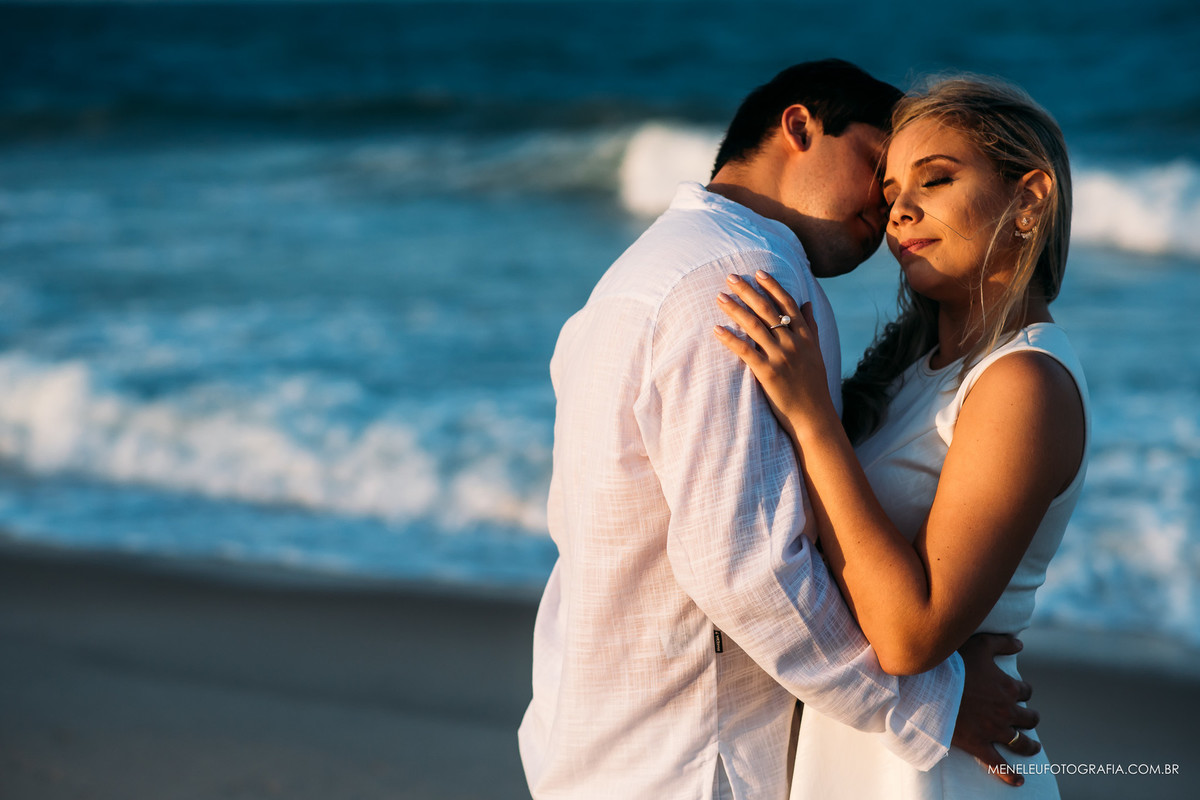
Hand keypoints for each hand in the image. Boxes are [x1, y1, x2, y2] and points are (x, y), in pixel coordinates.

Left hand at [713, 270, 834, 439]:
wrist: (814, 416)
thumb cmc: (813, 385)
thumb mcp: (816, 352)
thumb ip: (810, 326)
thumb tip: (808, 303)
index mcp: (804, 336)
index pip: (787, 304)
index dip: (772, 286)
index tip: (758, 272)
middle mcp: (793, 343)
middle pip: (768, 310)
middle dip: (748, 291)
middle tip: (730, 277)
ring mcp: (781, 357)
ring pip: (755, 327)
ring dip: (735, 309)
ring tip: (719, 297)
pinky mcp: (769, 374)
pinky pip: (746, 352)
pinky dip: (731, 339)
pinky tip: (717, 329)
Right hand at [952, 633, 1041, 786]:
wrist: (929, 687)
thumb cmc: (953, 663)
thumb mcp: (979, 644)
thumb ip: (1002, 642)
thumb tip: (1020, 643)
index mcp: (1008, 687)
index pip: (1025, 691)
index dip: (1022, 691)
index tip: (1017, 692)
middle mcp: (1006, 711)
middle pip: (1029, 718)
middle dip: (1029, 718)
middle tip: (1027, 719)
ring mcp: (994, 730)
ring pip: (1021, 743)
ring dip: (1029, 746)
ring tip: (1032, 747)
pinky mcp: (979, 745)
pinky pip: (999, 765)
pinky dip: (1010, 775)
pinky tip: (1019, 781)